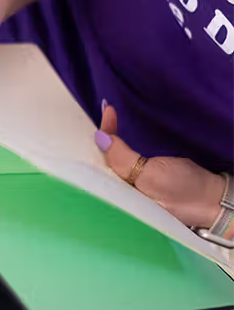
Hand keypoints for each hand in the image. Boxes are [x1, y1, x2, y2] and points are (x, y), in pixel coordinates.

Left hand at [95, 104, 224, 229]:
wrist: (211, 198)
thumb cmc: (181, 191)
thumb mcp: (150, 175)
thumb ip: (122, 159)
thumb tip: (99, 138)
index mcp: (117, 197)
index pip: (98, 165)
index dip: (99, 139)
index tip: (107, 113)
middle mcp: (120, 192)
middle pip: (103, 161)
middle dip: (102, 137)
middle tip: (106, 110)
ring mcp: (132, 186)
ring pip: (114, 159)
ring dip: (111, 138)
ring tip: (109, 116)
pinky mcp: (143, 179)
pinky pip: (125, 160)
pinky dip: (120, 145)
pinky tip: (116, 134)